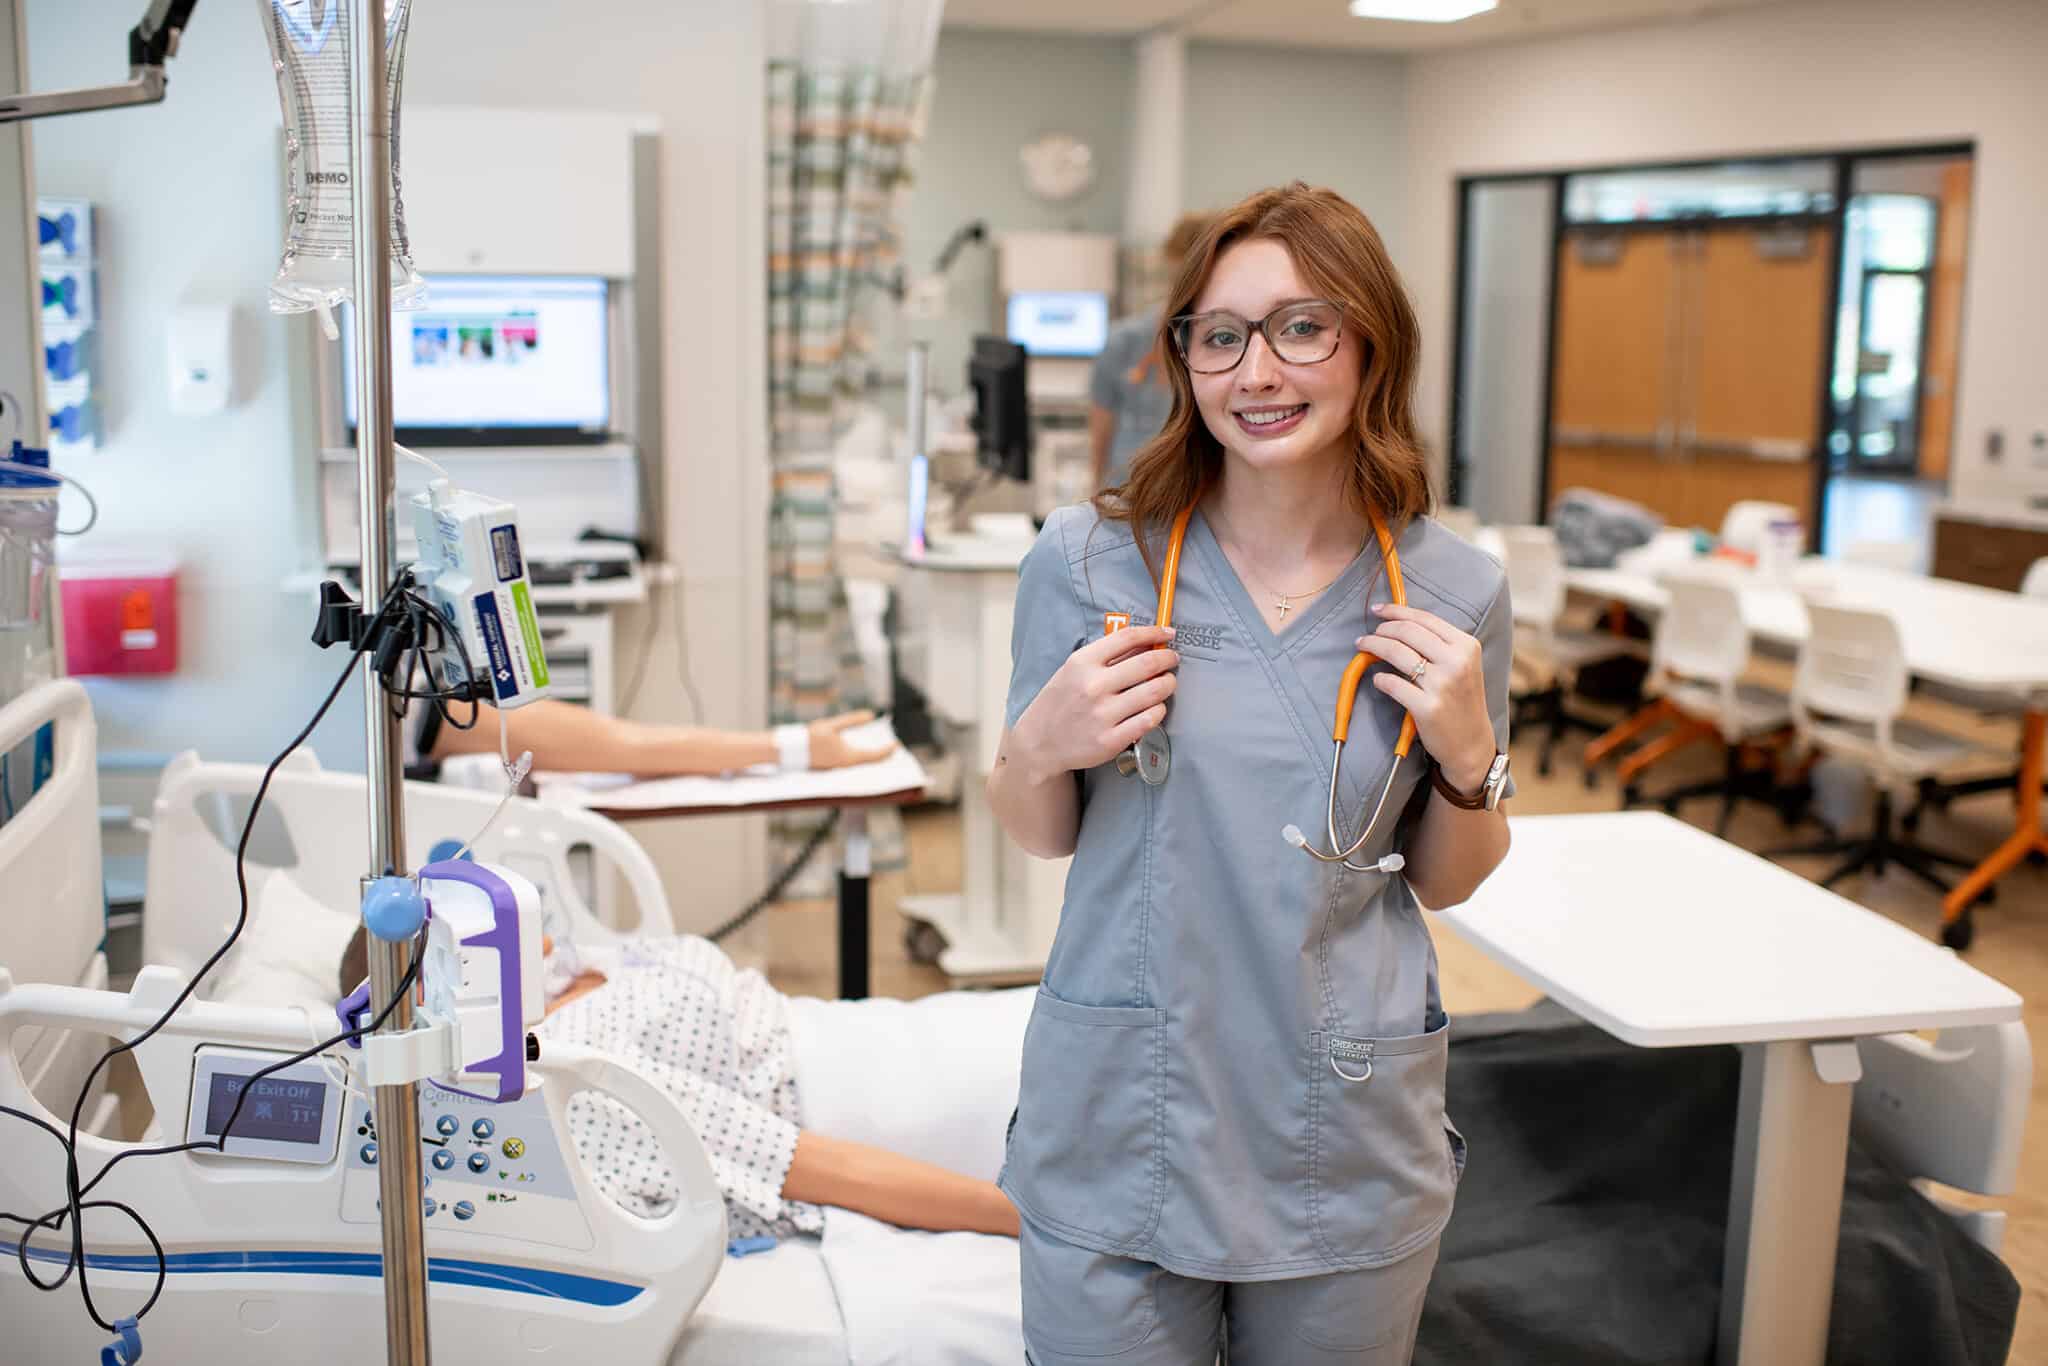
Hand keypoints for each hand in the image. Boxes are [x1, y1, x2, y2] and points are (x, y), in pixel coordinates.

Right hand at [809, 710, 896, 769]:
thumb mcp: (832, 725)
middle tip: (893, 746)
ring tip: (881, 747)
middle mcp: (845, 766)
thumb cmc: (810, 737)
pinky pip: (852, 763)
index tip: (897, 744)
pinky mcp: (831, 767)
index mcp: (848, 757)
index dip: (887, 751)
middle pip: (870, 762)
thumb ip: (852, 720)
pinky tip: (862, 749)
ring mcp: (838, 768)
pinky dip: (861, 757)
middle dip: (882, 754)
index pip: (874, 756)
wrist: (789, 751)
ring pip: (861, 763)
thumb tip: (870, 715)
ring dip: (872, 756)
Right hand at [1010, 626, 1179, 781]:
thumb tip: (1146, 642)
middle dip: (1167, 658)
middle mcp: (1093, 686)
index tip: (1168, 633)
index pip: (1127, 637)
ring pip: (1154, 692)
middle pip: (1148, 663)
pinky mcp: (1111, 740)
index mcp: (1082, 663)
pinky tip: (1155, 707)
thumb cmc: (1061, 702)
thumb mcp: (1073, 670)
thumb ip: (1106, 657)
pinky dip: (1159, 710)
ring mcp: (1103, 715)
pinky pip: (1150, 720)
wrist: (1040, 742)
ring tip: (1166, 683)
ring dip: (1168, 684)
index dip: (1154, 632)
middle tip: (1172, 659)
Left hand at [1358, 603, 1495, 792]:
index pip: (1424, 619)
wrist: (1471, 743)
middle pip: (1407, 632)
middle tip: (1368, 635)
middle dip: (1381, 629)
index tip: (1377, 610)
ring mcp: (1442, 685)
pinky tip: (1378, 680)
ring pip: (1396, 653)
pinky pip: (1392, 684)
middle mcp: (1457, 662)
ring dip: (1373, 647)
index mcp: (1466, 646)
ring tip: (1363, 648)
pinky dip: (1380, 679)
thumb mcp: (1462, 664)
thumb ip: (1438, 643)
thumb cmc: (1461, 700)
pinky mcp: (1427, 708)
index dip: (1396, 611)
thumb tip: (1398, 622)